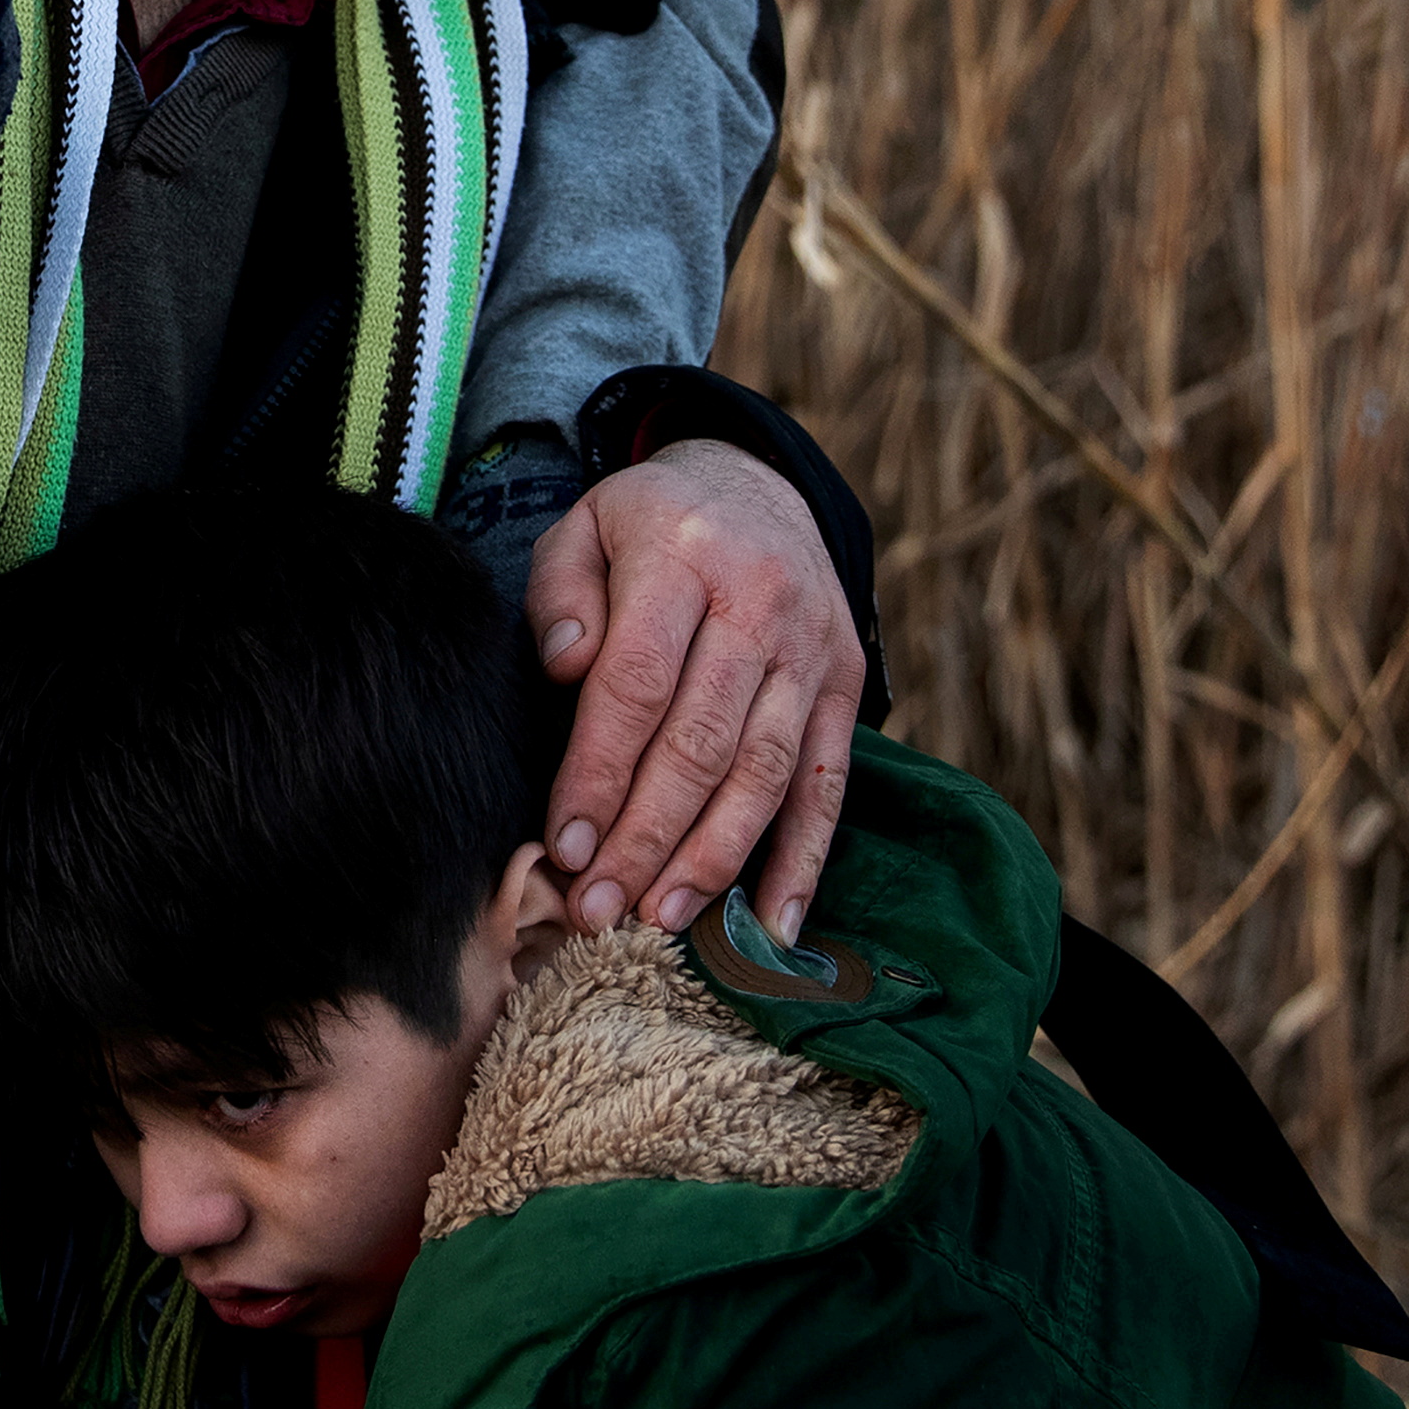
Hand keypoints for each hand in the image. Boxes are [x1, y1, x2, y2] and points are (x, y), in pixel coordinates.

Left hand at [525, 439, 861, 945]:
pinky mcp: (847, 683)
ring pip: (765, 772)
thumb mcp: (585, 524)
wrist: (757, 483)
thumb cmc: (648, 523)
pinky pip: (829, 785)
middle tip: (600, 909)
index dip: (599, 772)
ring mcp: (812, 647)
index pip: (636, 683)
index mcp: (682, 555)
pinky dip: (804, 860)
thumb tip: (567, 669)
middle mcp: (759, 602)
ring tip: (660, 916)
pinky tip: (774, 925)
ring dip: (713, 858)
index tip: (565, 846)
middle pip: (701, 742)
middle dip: (647, 835)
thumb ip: (561, 593)